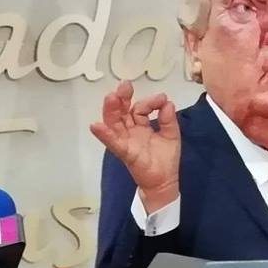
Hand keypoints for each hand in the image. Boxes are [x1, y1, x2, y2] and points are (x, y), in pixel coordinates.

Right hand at [91, 81, 181, 211]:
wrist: (165, 182)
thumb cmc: (165, 160)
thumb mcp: (171, 135)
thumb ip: (168, 119)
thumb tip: (167, 102)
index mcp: (140, 125)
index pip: (139, 108)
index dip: (149, 102)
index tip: (161, 99)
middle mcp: (130, 131)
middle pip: (121, 111)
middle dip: (121, 97)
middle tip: (125, 85)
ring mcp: (125, 141)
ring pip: (114, 123)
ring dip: (111, 110)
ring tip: (111, 97)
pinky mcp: (125, 152)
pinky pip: (113, 143)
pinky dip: (104, 134)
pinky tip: (96, 126)